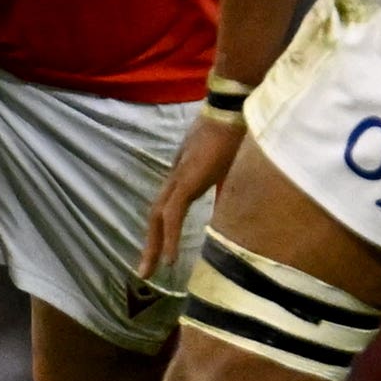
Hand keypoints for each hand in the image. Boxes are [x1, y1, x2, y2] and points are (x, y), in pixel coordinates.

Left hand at [136, 111, 244, 282]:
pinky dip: (169, 237)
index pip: (166, 208)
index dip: (161, 231)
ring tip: (150, 272)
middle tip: (145, 273)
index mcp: (184, 176)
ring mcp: (179, 178)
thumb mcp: (230, 168)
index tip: (161, 252)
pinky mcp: (186, 180)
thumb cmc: (236, 132)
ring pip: (158, 218)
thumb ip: (225, 190)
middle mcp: (176, 178)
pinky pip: (173, 214)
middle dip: (150, 245)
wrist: (232, 108)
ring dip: (153, 246)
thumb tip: (229, 211)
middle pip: (155, 217)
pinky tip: (169, 259)